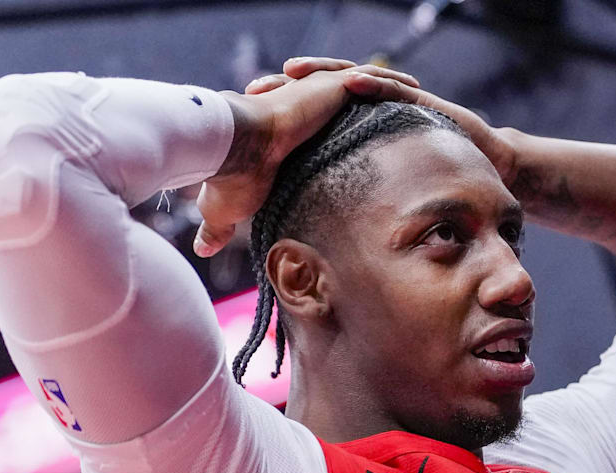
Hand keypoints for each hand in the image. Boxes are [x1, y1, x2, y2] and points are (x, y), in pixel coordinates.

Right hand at [193, 59, 424, 255]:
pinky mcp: (328, 86)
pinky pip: (369, 78)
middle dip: (367, 102)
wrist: (231, 150)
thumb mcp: (222, 209)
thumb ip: (218, 227)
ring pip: (360, 83)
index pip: (315, 128)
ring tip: (414, 92)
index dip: (334, 130)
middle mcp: (301, 108)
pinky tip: (411, 85)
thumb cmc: (227, 180)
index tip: (358, 143)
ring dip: (386, 87)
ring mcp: (316, 94)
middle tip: (396, 112)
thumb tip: (201, 251)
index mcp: (283, 133)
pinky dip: (389, 81)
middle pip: (342, 101)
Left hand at [258, 57, 518, 185]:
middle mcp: (370, 113)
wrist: (487, 169)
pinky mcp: (419, 102)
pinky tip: (350, 80)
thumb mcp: (382, 200)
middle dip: (290, 86)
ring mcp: (394, 104)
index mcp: (354, 133)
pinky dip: (371, 83)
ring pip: (352, 80)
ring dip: (322, 73)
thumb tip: (306, 240)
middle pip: (322, 92)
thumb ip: (350, 208)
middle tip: (258, 84)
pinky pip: (391, 90)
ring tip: (293, 70)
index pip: (310, 116)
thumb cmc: (433, 187)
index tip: (248, 114)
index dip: (280, 113)